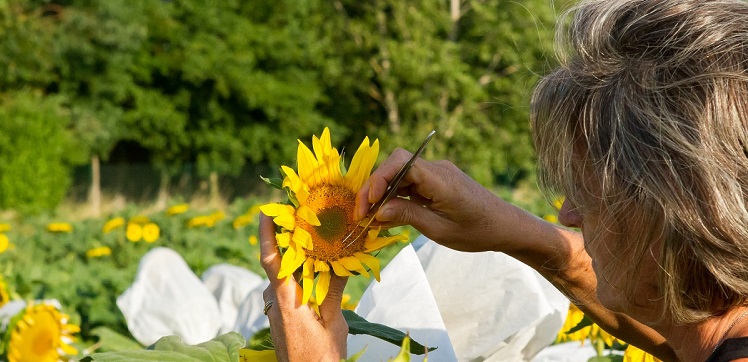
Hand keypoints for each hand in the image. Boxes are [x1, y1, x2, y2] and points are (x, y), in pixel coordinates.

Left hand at [259, 213, 348, 361]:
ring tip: (315, 235)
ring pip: (283, 274)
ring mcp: (275, 308)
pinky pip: (286, 286)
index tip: (267, 211)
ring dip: (296, 255)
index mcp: (286, 300)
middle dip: (288, 237)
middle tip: (302, 214)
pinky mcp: (280, 314)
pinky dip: (298, 272)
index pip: (270, 259)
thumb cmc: (321, 357)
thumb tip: (343, 260)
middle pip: (278, 261)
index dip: (266, 233)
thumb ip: (334, 291)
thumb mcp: (334, 323)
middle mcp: (275, 300)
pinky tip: (315, 265)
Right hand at [356, 148, 534, 252]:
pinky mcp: (436, 182)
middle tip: (362, 215)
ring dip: (383, 194)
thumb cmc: (477, 231)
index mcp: (439, 178)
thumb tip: (377, 211)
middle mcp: (436, 170)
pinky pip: (410, 183)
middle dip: (374, 188)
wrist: (505, 226)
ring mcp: (436, 174)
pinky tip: (386, 216)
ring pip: (399, 175)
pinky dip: (395, 197)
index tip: (369, 203)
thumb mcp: (439, 229)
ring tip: (370, 219)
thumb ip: (407, 216)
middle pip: (395, 166)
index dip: (379, 178)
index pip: (400, 162)